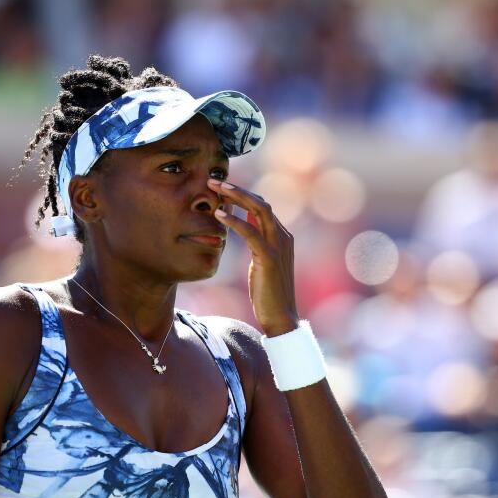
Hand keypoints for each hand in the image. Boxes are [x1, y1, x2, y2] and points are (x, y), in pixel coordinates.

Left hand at [208, 178, 298, 336]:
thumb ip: (256, 242)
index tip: (221, 187)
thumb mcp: (261, 262)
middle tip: (214, 179)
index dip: (242, 194)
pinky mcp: (269, 258)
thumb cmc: (268, 293)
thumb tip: (242, 227)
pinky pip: (251, 232)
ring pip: (259, 210)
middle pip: (261, 202)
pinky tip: (218, 214)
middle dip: (237, 189)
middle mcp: (283, 236)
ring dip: (236, 196)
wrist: (281, 317)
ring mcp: (278, 246)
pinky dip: (234, 221)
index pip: (262, 206)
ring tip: (215, 188)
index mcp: (282, 236)